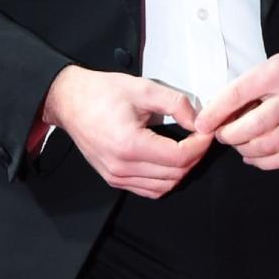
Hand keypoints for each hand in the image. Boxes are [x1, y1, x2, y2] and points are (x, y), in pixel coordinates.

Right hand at [42, 65, 213, 198]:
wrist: (70, 101)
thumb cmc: (103, 93)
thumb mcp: (146, 89)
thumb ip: (177, 104)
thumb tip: (198, 121)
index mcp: (129, 144)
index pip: (179, 158)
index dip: (200, 146)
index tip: (207, 131)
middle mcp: (121, 167)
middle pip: (174, 175)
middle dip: (195, 156)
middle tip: (201, 137)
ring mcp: (115, 176)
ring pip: (163, 187)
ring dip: (182, 170)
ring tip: (189, 147)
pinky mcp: (113, 178)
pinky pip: (148, 190)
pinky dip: (166, 179)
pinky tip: (171, 160)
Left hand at [194, 46, 278, 169]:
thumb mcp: (272, 66)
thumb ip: (247, 88)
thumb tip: (216, 114)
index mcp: (278, 72)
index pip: (236, 95)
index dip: (214, 114)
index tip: (202, 125)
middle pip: (251, 127)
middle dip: (228, 135)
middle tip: (222, 135)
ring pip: (266, 146)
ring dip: (244, 150)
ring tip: (239, 144)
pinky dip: (263, 163)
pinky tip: (253, 157)